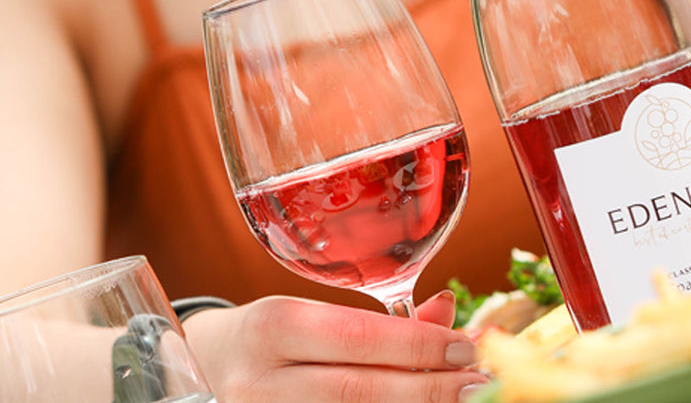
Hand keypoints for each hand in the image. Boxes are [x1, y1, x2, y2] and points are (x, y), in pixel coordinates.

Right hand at [182, 291, 488, 401]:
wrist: (193, 373)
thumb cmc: (265, 340)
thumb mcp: (308, 314)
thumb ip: (377, 318)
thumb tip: (448, 312)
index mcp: (272, 328)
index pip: (357, 339)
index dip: (419, 346)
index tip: (468, 348)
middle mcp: (261, 382)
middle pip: (360, 391)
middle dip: (430, 389)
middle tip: (482, 384)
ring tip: (461, 401)